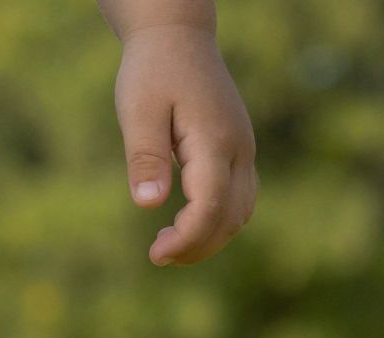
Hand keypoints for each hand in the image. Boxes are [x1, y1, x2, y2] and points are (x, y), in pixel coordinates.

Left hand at [114, 23, 255, 265]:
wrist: (177, 37)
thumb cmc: (153, 72)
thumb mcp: (139, 111)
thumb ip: (146, 157)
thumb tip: (148, 203)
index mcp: (215, 140)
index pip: (211, 206)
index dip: (186, 239)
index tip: (154, 255)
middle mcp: (239, 148)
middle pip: (231, 217)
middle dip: (196, 246)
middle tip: (156, 255)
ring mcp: (244, 149)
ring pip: (240, 212)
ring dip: (209, 239)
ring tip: (166, 246)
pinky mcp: (239, 150)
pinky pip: (239, 198)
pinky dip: (217, 222)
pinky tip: (183, 225)